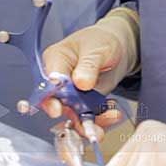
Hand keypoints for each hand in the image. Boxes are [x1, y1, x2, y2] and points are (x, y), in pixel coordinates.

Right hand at [38, 8, 138, 125]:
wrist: (118, 47)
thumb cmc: (101, 40)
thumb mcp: (97, 49)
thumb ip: (88, 65)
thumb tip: (80, 82)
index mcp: (55, 60)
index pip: (48, 81)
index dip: (51, 96)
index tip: (58, 107)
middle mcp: (58, 80)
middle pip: (55, 102)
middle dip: (69, 115)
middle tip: (83, 124)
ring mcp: (70, 94)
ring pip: (72, 115)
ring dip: (87, 123)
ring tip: (105, 121)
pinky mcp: (83, 104)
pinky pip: (87, 117)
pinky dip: (100, 120)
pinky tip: (112, 114)